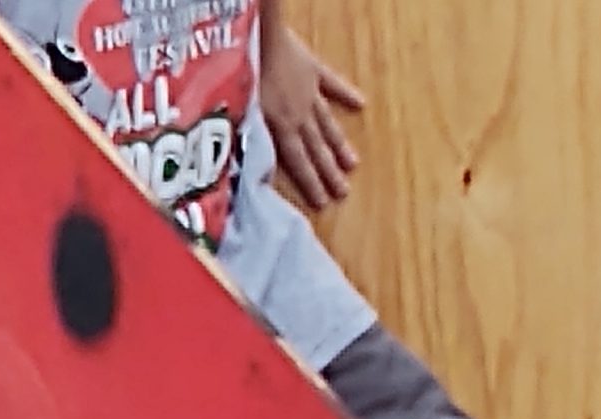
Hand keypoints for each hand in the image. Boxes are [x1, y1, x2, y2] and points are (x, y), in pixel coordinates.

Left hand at [262, 24, 363, 209]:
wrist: (261, 33)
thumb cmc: (245, 70)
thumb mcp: (241, 110)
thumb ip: (249, 138)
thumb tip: (252, 168)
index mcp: (282, 125)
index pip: (298, 161)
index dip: (311, 183)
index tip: (324, 203)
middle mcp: (300, 113)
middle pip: (316, 148)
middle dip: (329, 172)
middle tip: (343, 192)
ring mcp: (310, 91)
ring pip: (327, 124)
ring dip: (339, 144)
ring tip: (352, 163)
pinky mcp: (313, 68)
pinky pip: (333, 84)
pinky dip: (346, 94)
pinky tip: (360, 104)